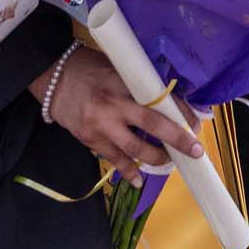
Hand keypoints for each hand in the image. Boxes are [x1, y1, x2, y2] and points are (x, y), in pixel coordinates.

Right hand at [29, 46, 203, 186]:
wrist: (52, 78)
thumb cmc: (88, 67)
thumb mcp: (116, 67)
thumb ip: (137, 81)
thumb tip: (169, 96)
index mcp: (122, 81)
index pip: (157, 98)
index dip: (179, 112)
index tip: (195, 122)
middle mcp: (113, 105)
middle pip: (152, 125)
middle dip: (176, 140)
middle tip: (195, 151)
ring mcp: (101, 125)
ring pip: (135, 148)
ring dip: (156, 158)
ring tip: (169, 163)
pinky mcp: (90, 140)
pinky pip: (114, 159)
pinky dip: (128, 171)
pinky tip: (138, 181)